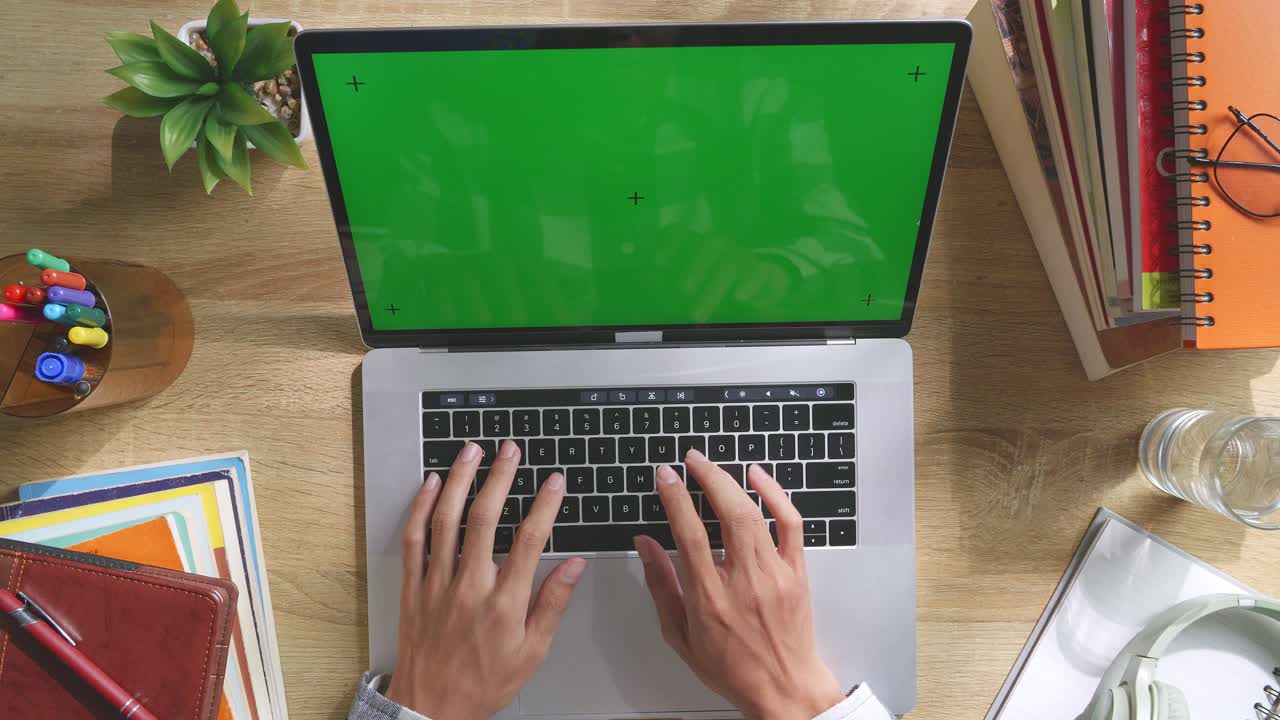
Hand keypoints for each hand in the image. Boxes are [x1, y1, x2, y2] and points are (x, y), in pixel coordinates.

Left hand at [386, 440, 586, 719]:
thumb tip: (574, 566)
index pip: (529, 540)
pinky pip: (414, 539)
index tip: (554, 481)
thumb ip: (552, 604)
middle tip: (510, 450)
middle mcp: (468, 587)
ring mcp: (437, 584)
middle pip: (485, 518)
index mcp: (503, 603)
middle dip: (500, 477)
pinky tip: (432, 484)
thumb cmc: (483, 683)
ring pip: (446, 520)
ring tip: (472, 451)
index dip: (544, 505)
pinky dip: (422, 508)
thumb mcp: (532, 652)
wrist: (431, 708)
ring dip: (460, 480)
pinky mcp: (413, 587)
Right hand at [634, 449, 844, 719]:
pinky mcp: (796, 571)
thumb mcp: (680, 635)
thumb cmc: (732, 667)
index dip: (675, 499)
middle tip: (690, 460)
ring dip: (731, 482)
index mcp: (710, 598)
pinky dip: (775, 494)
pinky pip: (790, 523)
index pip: (690, 535)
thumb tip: (646, 545)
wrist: (784, 688)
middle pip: (728, 514)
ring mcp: (774, 574)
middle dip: (706, 478)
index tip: (665, 476)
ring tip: (711, 466)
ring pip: (756, 514)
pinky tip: (757, 477)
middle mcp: (744, 581)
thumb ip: (661, 586)